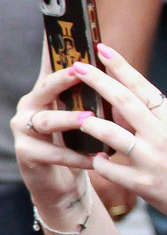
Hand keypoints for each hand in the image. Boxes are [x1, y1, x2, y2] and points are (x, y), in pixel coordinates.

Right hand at [12, 61, 96, 217]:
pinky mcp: (25, 154)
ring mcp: (23, 131)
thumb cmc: (72, 146)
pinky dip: (74, 157)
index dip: (50, 46)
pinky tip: (93, 158)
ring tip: (90, 120)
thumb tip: (106, 70)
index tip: (54, 25)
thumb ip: (82, 96)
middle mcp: (29, 108)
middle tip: (79, 72)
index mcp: (43, 95)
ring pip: (45, 121)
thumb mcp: (76, 116)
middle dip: (61, 80)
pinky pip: (51, 153)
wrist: (59, 184)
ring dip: (69, 120)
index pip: (47, 65)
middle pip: (44, 89)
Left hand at [74, 44, 166, 212]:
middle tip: (77, 67)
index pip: (143, 88)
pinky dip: (100, 163)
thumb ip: (150, 116)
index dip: (122, 67)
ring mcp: (153, 160)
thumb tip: (122, 92)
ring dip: (93, 125)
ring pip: (115, 135)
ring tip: (79, 118)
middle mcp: (164, 135)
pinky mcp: (144, 184)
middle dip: (99, 83)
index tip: (102, 49)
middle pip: (126, 103)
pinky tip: (96, 159)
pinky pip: (111, 170)